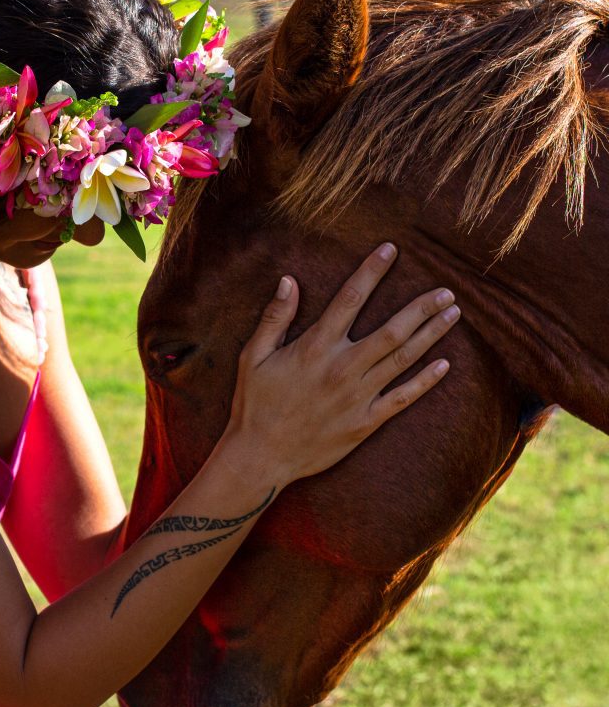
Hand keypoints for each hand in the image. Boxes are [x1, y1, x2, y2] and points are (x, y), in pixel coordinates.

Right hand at [222, 243, 457, 489]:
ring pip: (403, 359)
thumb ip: (274, 318)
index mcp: (314, 347)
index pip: (349, 299)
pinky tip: (444, 365)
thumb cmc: (253, 403)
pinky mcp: (365, 422)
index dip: (371, 272)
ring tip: (453, 315)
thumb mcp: (253, 356)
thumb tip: (288, 280)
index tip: (390, 250)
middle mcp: (341, 368)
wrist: (260, 456)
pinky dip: (425, 381)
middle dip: (421, 307)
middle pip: (391, 330)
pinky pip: (402, 398)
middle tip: (446, 290)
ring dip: (430, 335)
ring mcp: (357, 397)